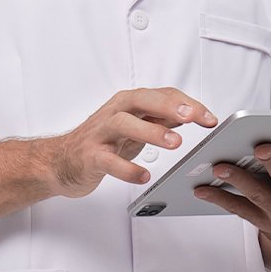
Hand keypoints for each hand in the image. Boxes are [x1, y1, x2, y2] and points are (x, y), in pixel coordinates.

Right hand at [46, 88, 216, 196]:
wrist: (61, 161)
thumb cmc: (101, 141)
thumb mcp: (134, 125)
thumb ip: (160, 118)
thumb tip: (191, 113)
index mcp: (128, 103)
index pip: (161, 95)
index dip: (187, 104)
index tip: (210, 118)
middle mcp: (115, 113)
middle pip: (142, 100)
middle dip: (169, 106)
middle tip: (192, 117)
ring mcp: (101, 133)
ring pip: (125, 124)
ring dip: (152, 132)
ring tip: (176, 143)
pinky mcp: (90, 156)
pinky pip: (109, 161)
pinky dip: (127, 168)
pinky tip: (143, 175)